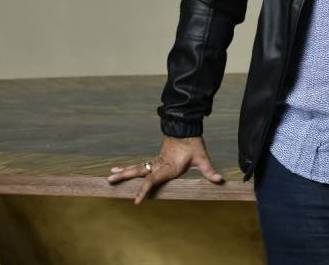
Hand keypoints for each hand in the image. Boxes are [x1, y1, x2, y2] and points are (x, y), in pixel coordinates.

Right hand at [106, 135, 224, 203]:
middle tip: (109, 181)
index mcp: (167, 167)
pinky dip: (131, 169)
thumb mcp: (202, 157)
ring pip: (138, 168)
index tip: (136, 201)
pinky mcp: (157, 159)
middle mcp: (159, 164)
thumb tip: (219, 180)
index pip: (152, 180)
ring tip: (110, 176)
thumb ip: (209, 170)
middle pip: (138, 172)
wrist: (186, 128)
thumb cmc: (193, 144)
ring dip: (124, 172)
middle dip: (124, 177)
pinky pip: (142, 166)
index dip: (144, 190)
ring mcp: (156, 161)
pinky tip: (123, 170)